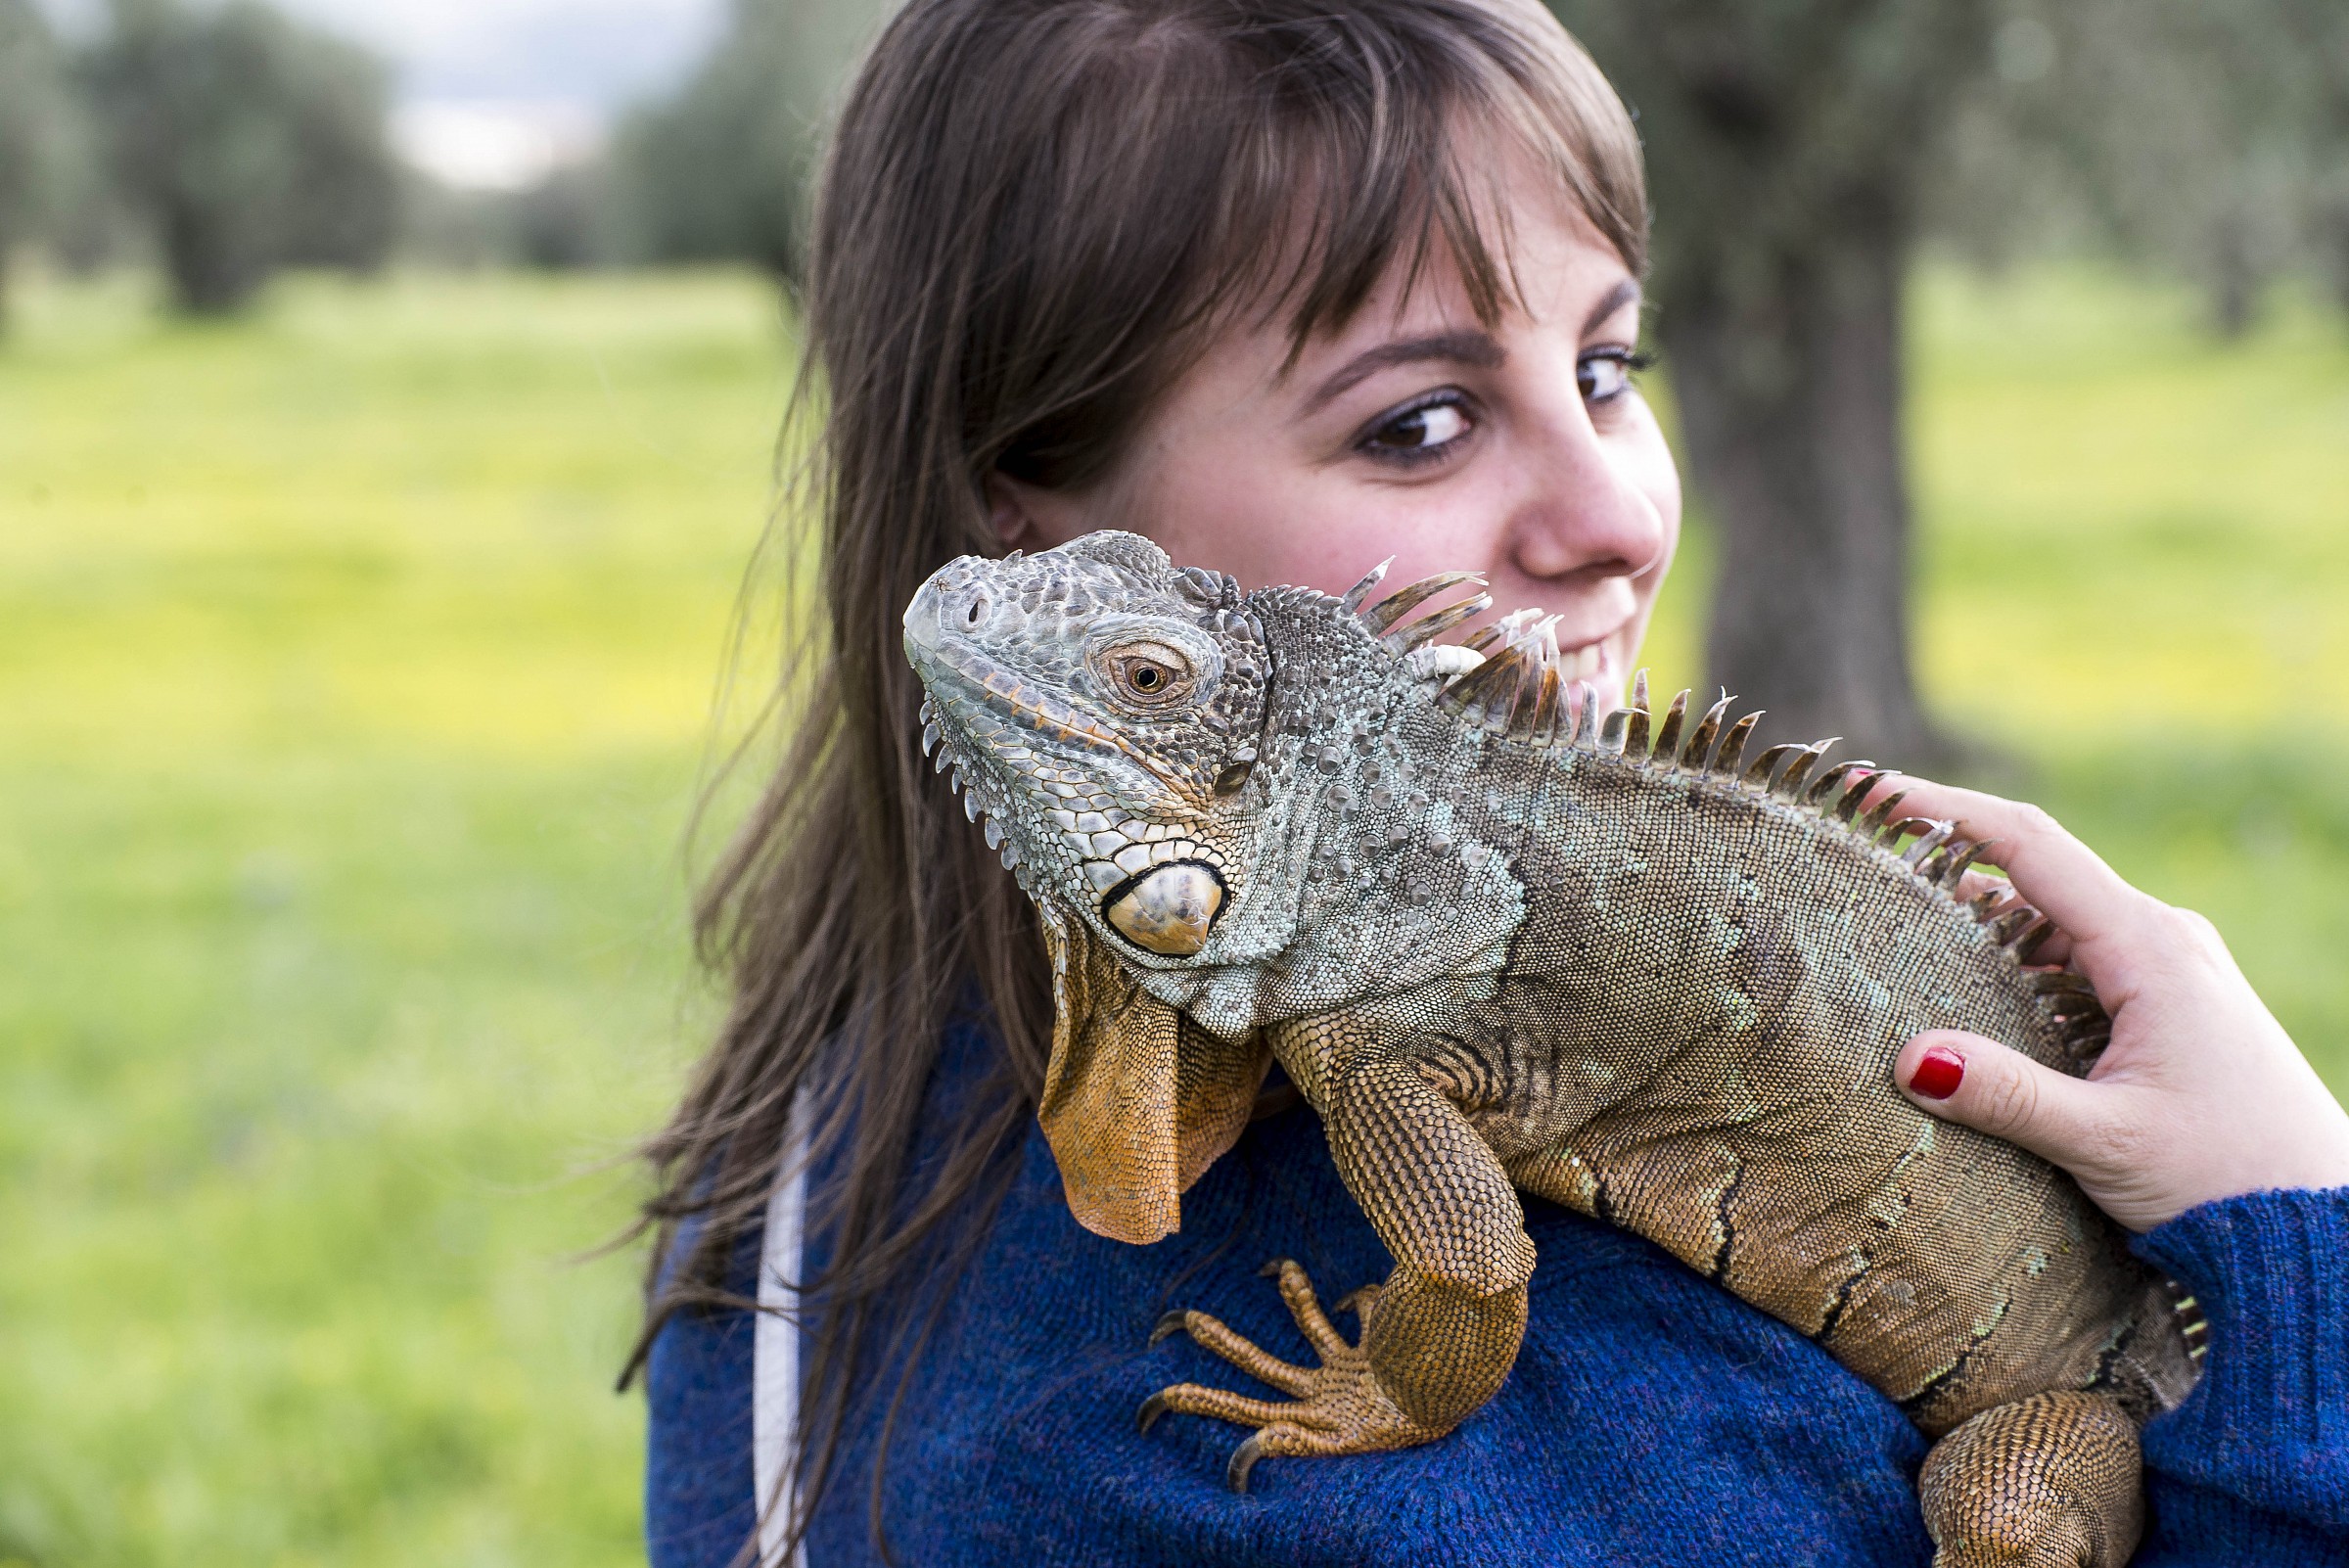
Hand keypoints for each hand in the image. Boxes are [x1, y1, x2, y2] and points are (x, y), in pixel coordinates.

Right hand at [1882, 779, 2348, 1231]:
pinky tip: (1962, 991)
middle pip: (2033, 874)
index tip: (1872, 791)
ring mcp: (2165, 969)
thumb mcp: (2106, 1141)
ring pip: (2051, 921)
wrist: (2319, 1224)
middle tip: (1860, 860)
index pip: (2030, 845)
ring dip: (1975, 918)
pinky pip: (2072, 960)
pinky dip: (2009, 960)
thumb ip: (2007, 1096)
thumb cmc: (2227, 1179)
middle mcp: (2159, 940)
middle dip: (1946, 860)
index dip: (1946, 810)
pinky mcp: (2163, 1005)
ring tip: (1890, 925)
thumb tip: (1906, 1057)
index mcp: (2149, 947)